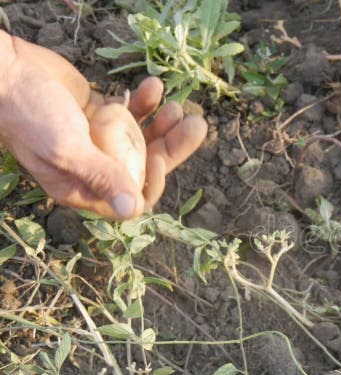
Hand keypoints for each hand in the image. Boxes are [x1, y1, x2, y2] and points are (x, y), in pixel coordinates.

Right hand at [0, 32, 206, 219]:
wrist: (4, 72)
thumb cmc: (28, 114)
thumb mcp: (65, 149)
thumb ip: (101, 177)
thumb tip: (134, 211)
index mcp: (83, 188)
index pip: (132, 198)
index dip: (154, 182)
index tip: (162, 157)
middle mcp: (94, 167)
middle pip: (146, 165)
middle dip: (173, 146)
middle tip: (197, 124)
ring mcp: (98, 138)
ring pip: (144, 138)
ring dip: (165, 123)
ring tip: (177, 105)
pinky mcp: (99, 112)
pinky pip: (132, 112)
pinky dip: (146, 101)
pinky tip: (153, 86)